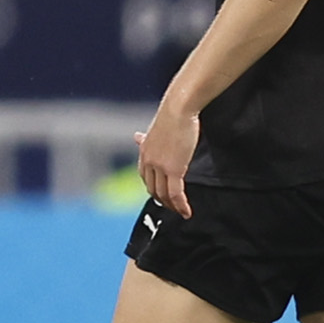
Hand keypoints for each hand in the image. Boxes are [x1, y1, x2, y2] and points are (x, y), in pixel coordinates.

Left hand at [137, 102, 198, 217]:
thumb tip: (136, 137)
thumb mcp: (154, 129)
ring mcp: (160, 167)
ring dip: (173, 207)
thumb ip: (146, 139)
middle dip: (163, 201)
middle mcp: (148, 162)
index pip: (145, 178)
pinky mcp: (174, 170)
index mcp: (144, 152)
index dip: (153, 189)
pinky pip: (176, 194)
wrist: (178, 109)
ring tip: (182, 212)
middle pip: (153, 190)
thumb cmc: (171, 115)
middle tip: (174, 208)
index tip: (162, 195)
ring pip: (164, 195)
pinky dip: (181, 205)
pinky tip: (187, 212)